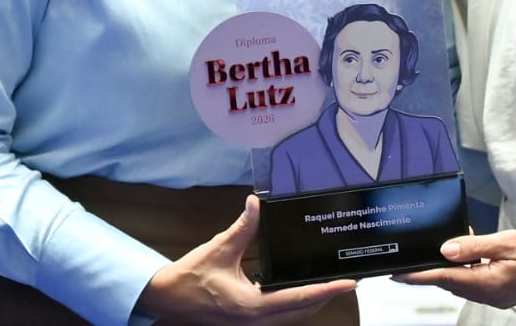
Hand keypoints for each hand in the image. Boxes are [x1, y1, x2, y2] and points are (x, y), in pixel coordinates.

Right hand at [138, 194, 355, 324]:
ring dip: (310, 303)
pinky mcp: (247, 322)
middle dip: (324, 297)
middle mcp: (255, 320)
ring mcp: (251, 324)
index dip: (326, 290)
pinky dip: (294, 306)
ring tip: (329, 285)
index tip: (348, 284)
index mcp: (251, 305)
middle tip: (345, 281)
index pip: (298, 298)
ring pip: (291, 318)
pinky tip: (299, 292)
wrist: (166, 298)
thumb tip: (255, 203)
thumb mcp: (219, 248)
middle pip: (301, 313)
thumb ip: (242, 227)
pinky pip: (279, 317)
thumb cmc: (191, 277)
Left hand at [394, 229, 515, 308]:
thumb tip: (446, 250)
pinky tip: (469, 251)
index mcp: (489, 285)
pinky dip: (467, 268)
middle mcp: (490, 296)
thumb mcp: (508, 241)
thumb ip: (474, 246)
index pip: (444, 279)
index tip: (397, 274)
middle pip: (451, 283)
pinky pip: (476, 282)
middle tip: (417, 253)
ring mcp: (497, 296)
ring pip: (463, 282)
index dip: (419, 276)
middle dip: (433, 269)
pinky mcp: (503, 292)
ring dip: (451, 267)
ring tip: (446, 246)